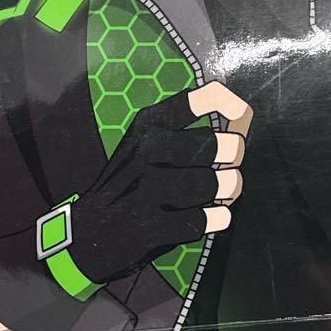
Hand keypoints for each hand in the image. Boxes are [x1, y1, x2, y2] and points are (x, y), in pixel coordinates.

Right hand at [68, 81, 251, 284]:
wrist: (88, 232)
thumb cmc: (131, 181)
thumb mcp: (148, 142)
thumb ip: (192, 128)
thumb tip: (243, 119)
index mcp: (149, 123)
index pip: (203, 98)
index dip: (232, 105)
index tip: (240, 116)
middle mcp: (148, 149)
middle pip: (222, 146)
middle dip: (233, 160)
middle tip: (227, 168)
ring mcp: (147, 188)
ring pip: (219, 184)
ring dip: (227, 191)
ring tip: (219, 193)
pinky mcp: (151, 225)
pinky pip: (206, 219)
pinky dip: (215, 219)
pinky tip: (210, 216)